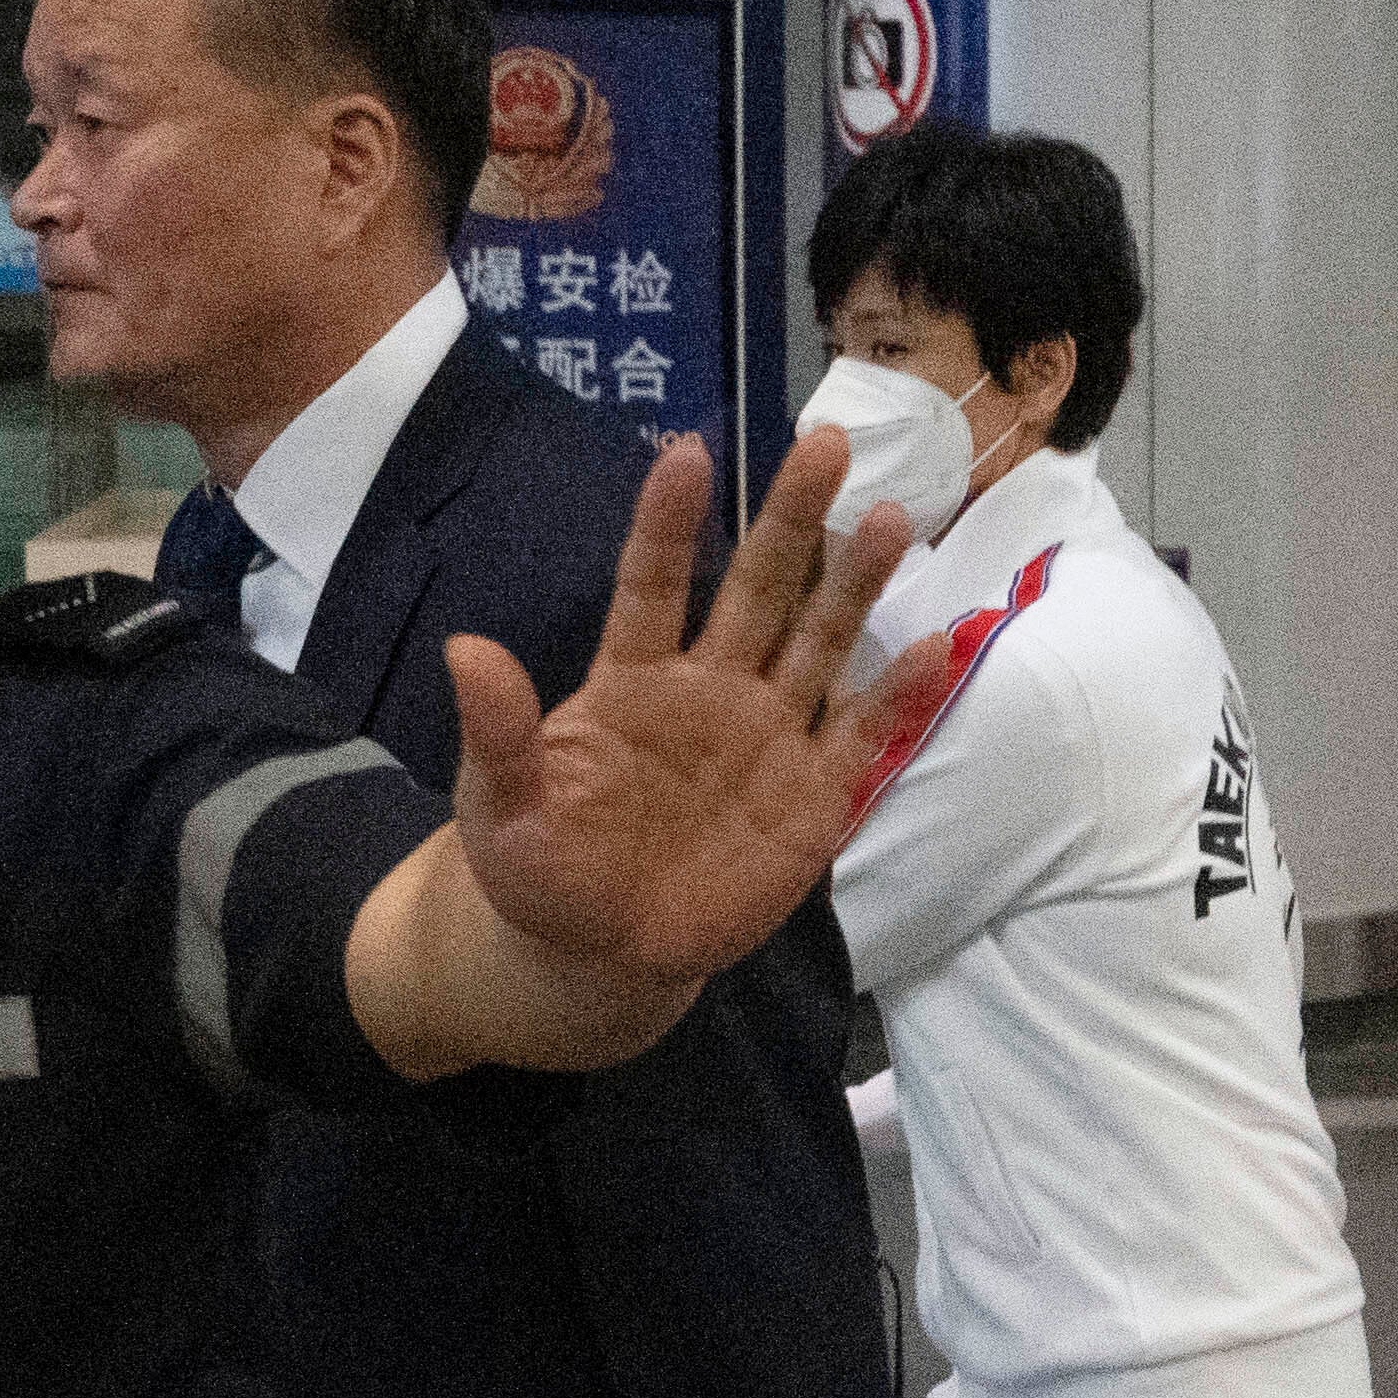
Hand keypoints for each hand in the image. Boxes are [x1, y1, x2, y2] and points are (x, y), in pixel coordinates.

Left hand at [445, 429, 937, 990]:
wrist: (603, 954)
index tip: (690, 452)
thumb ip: (497, 733)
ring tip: (894, 518)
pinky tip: (932, 644)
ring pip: (821, 641)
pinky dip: (899, 692)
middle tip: (826, 443)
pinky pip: (863, 732)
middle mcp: (711, 688)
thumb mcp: (498, 807)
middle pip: (761, 588)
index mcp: (633, 680)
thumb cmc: (541, 870)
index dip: (670, 523)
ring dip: (857, 582)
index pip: (655, 584)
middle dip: (794, 518)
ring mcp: (769, 735)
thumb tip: (465, 649)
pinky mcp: (815, 794)